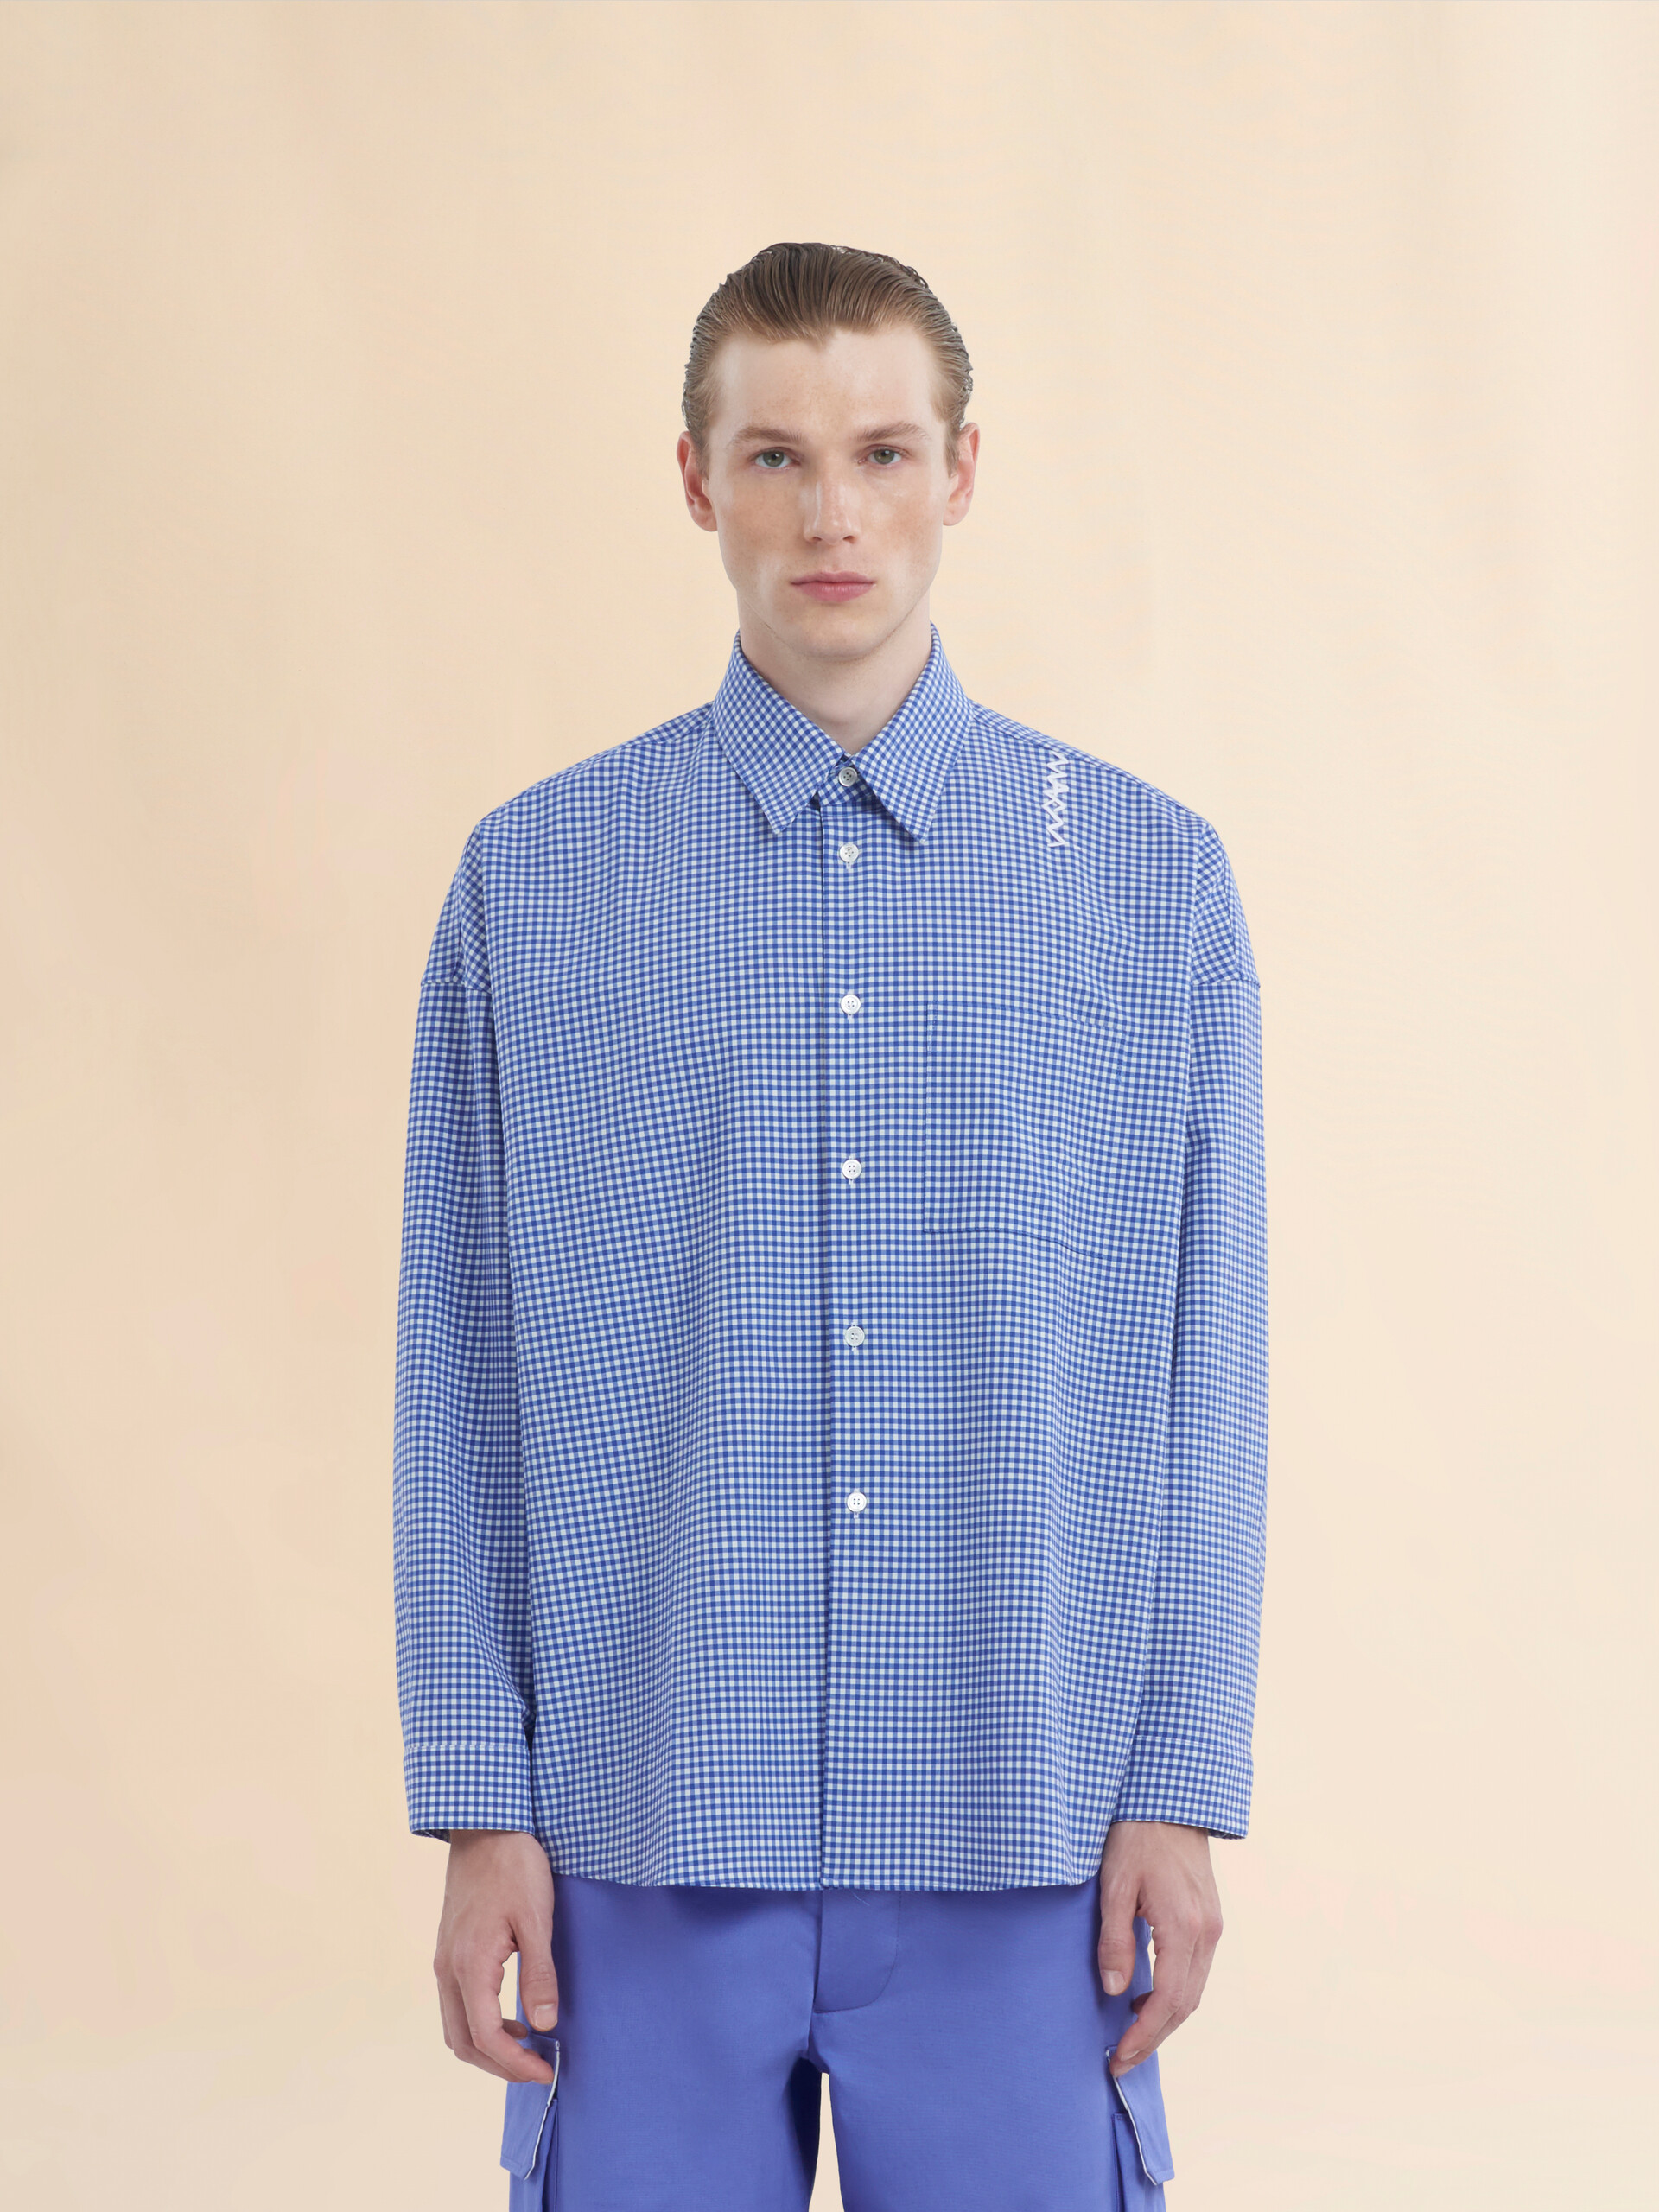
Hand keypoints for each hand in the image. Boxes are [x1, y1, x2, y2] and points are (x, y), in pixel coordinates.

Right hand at [433, 1829, 558, 2082]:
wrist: (485, 1827)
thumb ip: (540, 1974)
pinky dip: (480, 2025)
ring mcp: (444, 1961)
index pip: (486, 2037)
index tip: (546, 2071)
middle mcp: (448, 1969)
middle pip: (464, 2042)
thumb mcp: (537, 1918)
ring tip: (527, 2048)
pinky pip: (456, 2006)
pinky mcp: (449, 1952)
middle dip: (499, 2066)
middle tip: (538, 2069)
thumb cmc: (514, 1867)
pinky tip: (511, 2017)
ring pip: (456, 2027)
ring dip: (488, 2048)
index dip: (515, 2064)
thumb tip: (544, 2024)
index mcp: (469, 1965)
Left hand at [1097, 1820, 1222, 2075]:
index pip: (1168, 1999)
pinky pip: (1196, 1972)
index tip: (1118, 2057)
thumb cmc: (1137, 1836)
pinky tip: (1147, 2000)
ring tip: (1131, 2038)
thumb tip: (1115, 1990)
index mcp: (1184, 1926)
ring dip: (1165, 2020)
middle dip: (1153, 2038)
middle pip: (1185, 2004)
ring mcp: (1213, 1927)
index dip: (1144, 2035)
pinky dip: (1175, 1996)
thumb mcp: (1114, 1884)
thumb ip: (1115, 1939)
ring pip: (1194, 1992)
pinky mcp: (1210, 1920)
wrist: (1169, 1801)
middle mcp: (1207, 1932)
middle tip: (1121, 2061)